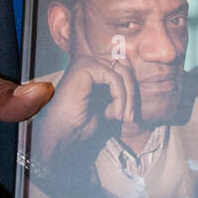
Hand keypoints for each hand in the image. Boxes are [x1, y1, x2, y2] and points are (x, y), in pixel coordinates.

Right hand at [32, 4, 137, 165]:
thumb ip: (120, 96)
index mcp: (94, 70)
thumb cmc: (81, 125)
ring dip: (128, 97)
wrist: (63, 135)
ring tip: (123, 117)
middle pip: (126, 68)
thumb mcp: (109, 109)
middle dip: (132, 93)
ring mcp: (86, 62)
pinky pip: (114, 78)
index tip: (130, 116)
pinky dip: (120, 97)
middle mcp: (89, 62)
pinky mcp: (85, 66)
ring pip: (123, 72)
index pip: (124, 69)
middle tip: (130, 117)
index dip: (131, 91)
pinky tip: (115, 114)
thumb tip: (135, 92)